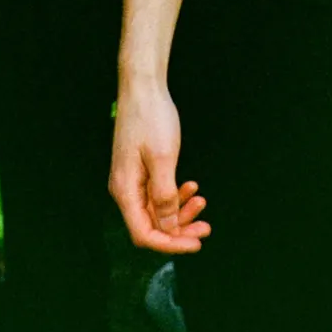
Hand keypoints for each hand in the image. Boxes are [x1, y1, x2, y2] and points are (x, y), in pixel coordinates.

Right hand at [110, 82, 210, 253]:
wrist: (144, 87)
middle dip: (179, 229)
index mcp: (125, 191)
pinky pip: (158, 192)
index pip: (144, 233)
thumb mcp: (163, 158)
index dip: (170, 244)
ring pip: (157, 209)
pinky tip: (192, 187)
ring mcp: (133, 179)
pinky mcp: (141, 169)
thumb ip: (164, 196)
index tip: (196, 244)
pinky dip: (175, 194)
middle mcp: (126, 189)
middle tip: (206, 227)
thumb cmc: (152, 118)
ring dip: (180, 211)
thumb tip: (168, 228)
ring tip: (202, 202)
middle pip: (151, 225)